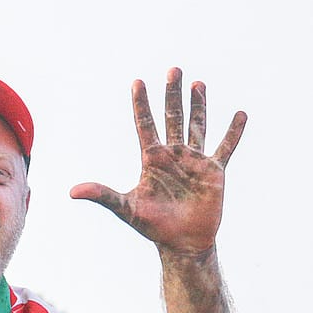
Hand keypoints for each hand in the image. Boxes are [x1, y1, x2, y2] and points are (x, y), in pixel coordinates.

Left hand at [71, 69, 245, 255]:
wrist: (182, 243)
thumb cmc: (152, 226)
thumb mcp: (126, 209)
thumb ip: (102, 196)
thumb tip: (72, 192)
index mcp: (151, 159)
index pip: (144, 124)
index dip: (141, 104)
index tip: (137, 82)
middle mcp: (173, 154)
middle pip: (171, 117)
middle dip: (172, 94)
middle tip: (173, 69)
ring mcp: (194, 160)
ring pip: (197, 126)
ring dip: (198, 105)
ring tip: (198, 83)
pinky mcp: (214, 171)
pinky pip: (225, 147)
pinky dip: (233, 132)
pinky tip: (240, 114)